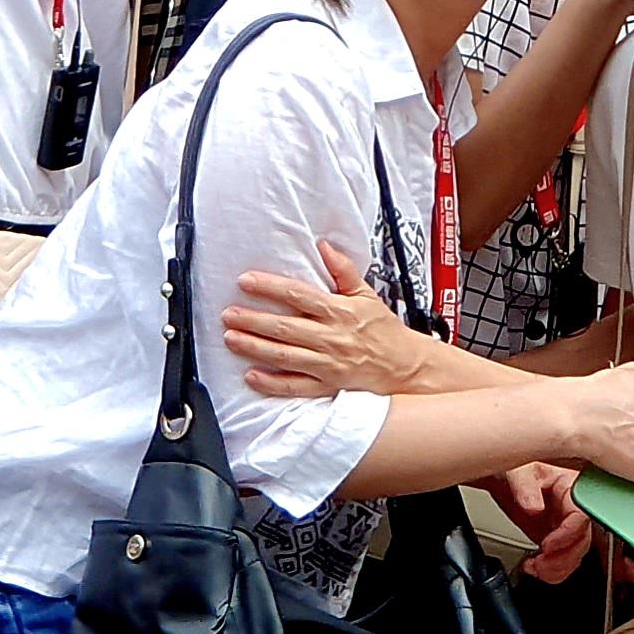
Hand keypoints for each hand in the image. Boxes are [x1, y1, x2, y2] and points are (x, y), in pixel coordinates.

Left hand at [223, 242, 430, 397]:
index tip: (246, 281)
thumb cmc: (384, 330)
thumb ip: (344, 270)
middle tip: (228, 313)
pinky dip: (272, 383)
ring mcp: (327, 364)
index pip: (298, 295)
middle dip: (253, 319)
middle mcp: (330, 337)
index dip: (270, 287)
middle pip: (284, 327)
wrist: (405, 366)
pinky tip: (251, 375)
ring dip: (255, 347)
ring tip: (231, 339)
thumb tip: (325, 246)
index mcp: (339, 311)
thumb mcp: (367, 295)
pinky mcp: (326, 387)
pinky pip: (294, 386)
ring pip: (284, 355)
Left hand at [482, 462, 595, 584]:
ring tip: (536, 567)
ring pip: (576, 555)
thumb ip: (525, 487)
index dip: (568, 535)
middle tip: (541, 563)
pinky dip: (550, 571)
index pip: (582, 515)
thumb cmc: (510, 467)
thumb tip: (534, 508)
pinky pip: (562, 560)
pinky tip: (533, 567)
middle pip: (583, 540)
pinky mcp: (556, 537)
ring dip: (557, 569)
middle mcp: (572, 506)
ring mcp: (565, 523)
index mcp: (570, 486)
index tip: (547, 546)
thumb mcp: (516, 471)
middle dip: (563, 559)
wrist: (498, 477)